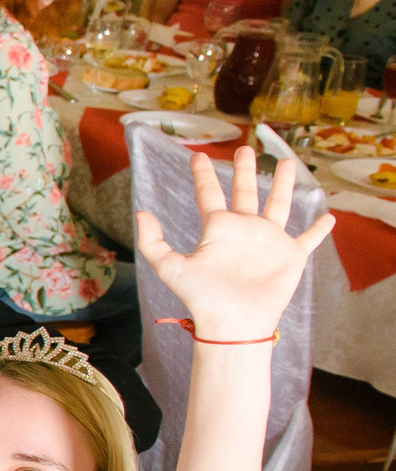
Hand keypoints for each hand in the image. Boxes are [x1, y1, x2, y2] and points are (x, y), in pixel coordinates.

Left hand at [134, 149, 332, 341]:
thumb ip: (153, 242)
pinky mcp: (290, 256)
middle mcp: (244, 230)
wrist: (233, 322)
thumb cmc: (202, 297)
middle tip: (245, 148)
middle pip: (245, 192)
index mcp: (218, 229)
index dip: (203, 175)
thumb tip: (141, 214)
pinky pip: (308, 239)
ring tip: (287, 163)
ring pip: (279, 204)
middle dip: (244, 170)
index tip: (197, 156)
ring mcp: (268, 241)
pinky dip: (319, 229)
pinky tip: (329, 216)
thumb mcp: (170, 267)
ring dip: (284, 185)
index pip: (208, 194)